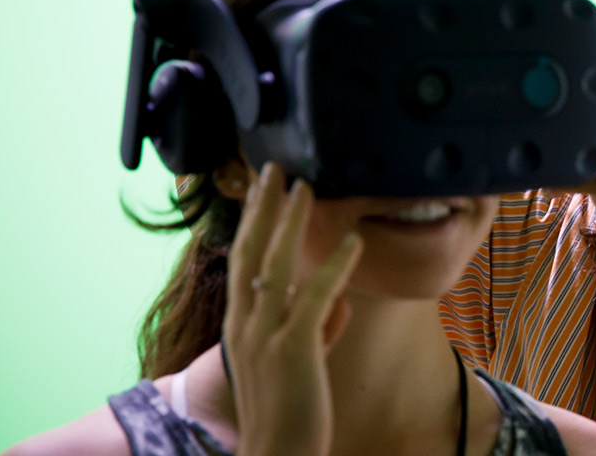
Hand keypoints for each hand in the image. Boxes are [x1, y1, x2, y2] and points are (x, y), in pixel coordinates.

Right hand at [223, 163, 363, 455]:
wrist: (277, 453)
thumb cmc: (291, 412)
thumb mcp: (301, 362)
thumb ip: (317, 329)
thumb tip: (339, 303)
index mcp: (242, 324)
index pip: (244, 260)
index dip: (254, 222)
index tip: (262, 189)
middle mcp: (246, 323)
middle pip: (251, 251)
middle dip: (263, 207)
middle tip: (274, 168)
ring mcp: (266, 335)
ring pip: (276, 265)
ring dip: (292, 223)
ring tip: (305, 187)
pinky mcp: (293, 350)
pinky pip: (314, 298)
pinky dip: (335, 268)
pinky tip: (353, 241)